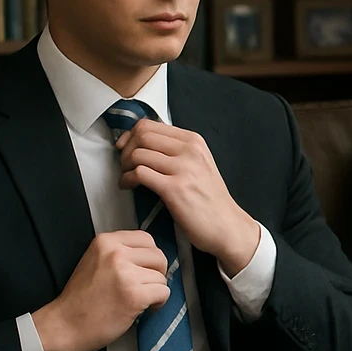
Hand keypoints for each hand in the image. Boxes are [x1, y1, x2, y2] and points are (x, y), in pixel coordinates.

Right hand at [32, 230, 169, 350]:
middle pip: (158, 257)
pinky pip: (163, 293)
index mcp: (105, 241)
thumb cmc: (81, 298)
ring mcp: (125, 274)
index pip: (146, 239)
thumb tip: (151, 255)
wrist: (64, 325)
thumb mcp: (94, 261)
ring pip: (162, 277)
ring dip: (155, 291)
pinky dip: (158, 303)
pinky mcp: (134, 295)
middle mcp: (116, 253)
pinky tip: (143, 309)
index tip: (143, 270)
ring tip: (139, 300)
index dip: (149, 257)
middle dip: (157, 274)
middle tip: (144, 287)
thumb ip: (119, 252)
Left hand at [116, 119, 259, 274]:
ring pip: (138, 153)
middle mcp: (190, 151)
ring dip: (124, 166)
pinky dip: (127, 179)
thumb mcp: (199, 165)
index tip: (125, 146)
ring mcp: (183, 169)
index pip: (151, 124)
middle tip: (124, 163)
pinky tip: (129, 186)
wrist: (227, 226)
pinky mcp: (174, 189)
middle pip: (142, 135)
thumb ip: (177, 151)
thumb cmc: (211, 200)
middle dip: (125, 149)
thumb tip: (146, 143)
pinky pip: (139, 173)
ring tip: (126, 177)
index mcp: (194, 142)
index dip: (131, 134)